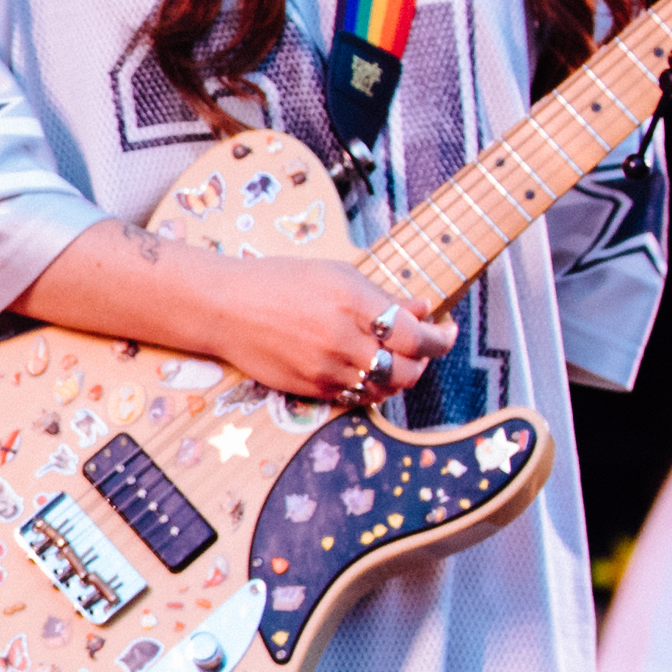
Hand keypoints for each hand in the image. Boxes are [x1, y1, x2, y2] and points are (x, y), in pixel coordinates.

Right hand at [185, 254, 456, 408]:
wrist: (224, 308)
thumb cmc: (278, 282)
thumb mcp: (336, 274)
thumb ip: (382, 296)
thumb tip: (424, 309)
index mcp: (353, 302)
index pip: (416, 334)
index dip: (441, 338)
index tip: (447, 331)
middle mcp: (343, 339)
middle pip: (407, 368)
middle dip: (425, 361)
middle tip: (425, 348)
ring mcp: (327, 368)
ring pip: (385, 388)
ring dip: (400, 377)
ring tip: (396, 360)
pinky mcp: (312, 388)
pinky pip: (357, 398)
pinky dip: (372, 388)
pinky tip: (368, 371)